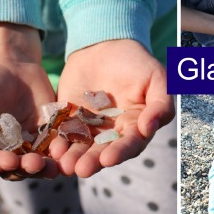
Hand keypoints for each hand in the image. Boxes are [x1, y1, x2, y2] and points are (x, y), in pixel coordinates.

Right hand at [0, 24, 59, 178]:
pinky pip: (57, 146)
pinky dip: (62, 151)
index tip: (11, 161)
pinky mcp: (49, 135)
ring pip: (40, 163)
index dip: (0, 164)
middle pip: (18, 169)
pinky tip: (69, 151)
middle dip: (27, 168)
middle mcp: (7, 152)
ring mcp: (30, 145)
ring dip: (47, 167)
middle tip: (37, 164)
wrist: (11, 65)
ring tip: (55, 166)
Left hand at [50, 39, 174, 177]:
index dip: (120, 152)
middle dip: (93, 161)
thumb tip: (150, 128)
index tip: (108, 159)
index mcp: (136, 126)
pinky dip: (57, 142)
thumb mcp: (157, 79)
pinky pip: (62, 133)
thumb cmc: (137, 62)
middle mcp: (114, 132)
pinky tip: (52, 149)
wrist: (106, 44)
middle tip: (82, 169)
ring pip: (82, 147)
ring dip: (74, 158)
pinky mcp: (69, 119)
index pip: (130, 144)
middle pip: (104, 151)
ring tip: (65, 165)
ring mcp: (90, 127)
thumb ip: (161, 104)